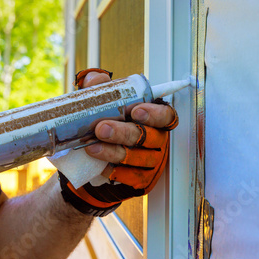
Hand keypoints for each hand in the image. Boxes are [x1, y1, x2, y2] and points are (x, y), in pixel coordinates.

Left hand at [58, 69, 177, 215]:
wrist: (97, 158)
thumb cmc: (108, 126)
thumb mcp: (104, 104)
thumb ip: (101, 89)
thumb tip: (94, 79)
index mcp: (154, 120)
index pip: (167, 116)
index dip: (155, 114)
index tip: (135, 111)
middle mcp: (158, 140)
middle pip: (149, 137)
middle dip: (124, 132)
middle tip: (101, 128)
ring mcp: (152, 162)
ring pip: (139, 158)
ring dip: (114, 152)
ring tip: (92, 147)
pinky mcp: (143, 180)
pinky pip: (132, 176)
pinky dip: (115, 171)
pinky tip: (101, 165)